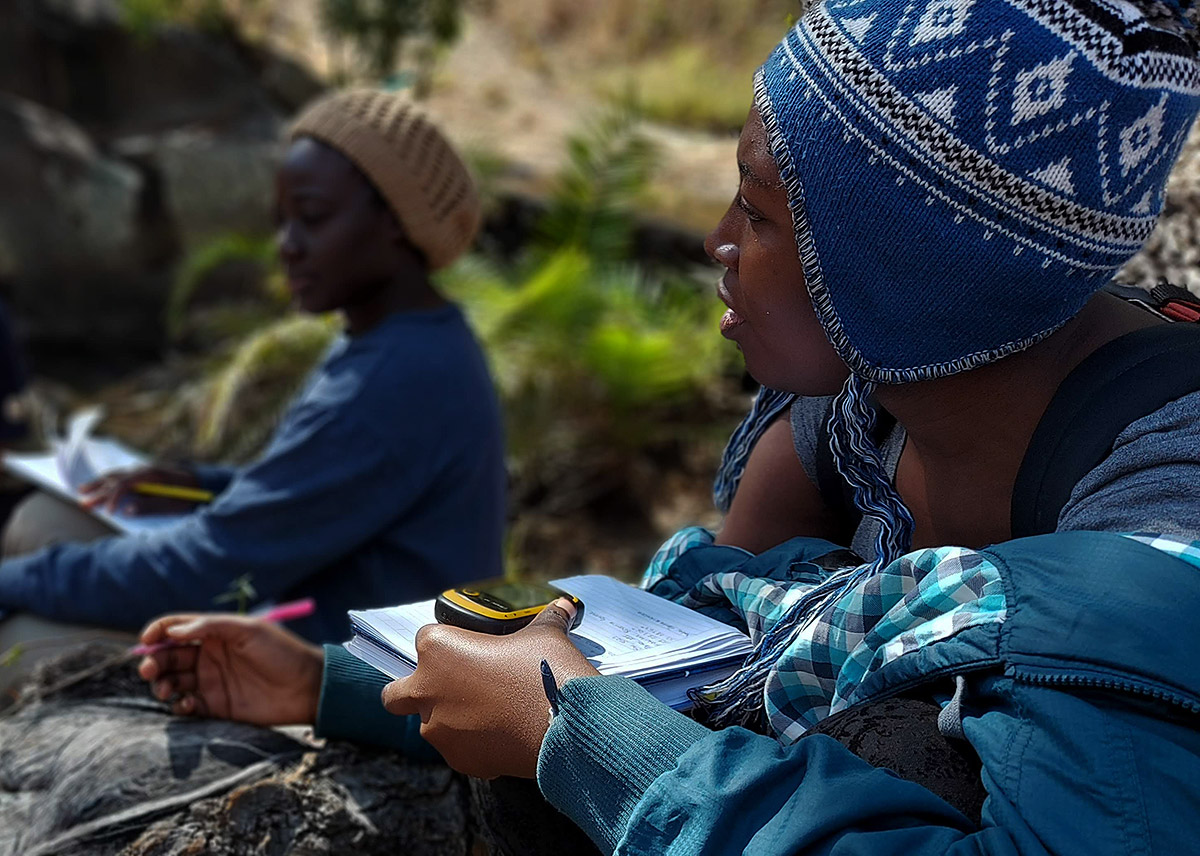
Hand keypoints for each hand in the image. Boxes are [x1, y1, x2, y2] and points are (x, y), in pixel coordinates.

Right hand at [81, 464, 201, 515]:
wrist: (203, 483)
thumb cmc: (189, 495)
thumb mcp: (173, 504)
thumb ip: (149, 506)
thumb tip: (126, 510)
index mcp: (151, 474)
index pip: (124, 484)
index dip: (114, 499)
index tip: (109, 513)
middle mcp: (144, 469)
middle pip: (115, 479)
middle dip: (98, 492)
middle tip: (83, 504)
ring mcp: (144, 470)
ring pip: (116, 475)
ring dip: (99, 484)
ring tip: (81, 490)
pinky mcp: (144, 475)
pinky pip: (122, 476)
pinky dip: (108, 481)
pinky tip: (99, 485)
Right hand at [137, 614, 323, 725]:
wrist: (307, 688)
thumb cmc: (282, 653)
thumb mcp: (250, 631)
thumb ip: (211, 627)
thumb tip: (174, 631)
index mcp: (215, 633)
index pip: (176, 628)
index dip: (158, 632)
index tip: (146, 640)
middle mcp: (208, 656)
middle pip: (168, 656)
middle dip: (153, 661)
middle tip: (148, 670)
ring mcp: (210, 681)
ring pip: (172, 681)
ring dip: (161, 684)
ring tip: (166, 689)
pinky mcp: (215, 706)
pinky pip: (186, 706)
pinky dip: (179, 705)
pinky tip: (187, 704)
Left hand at [382, 598, 599, 779]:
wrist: (565, 726)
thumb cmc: (547, 672)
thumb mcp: (545, 635)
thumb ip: (544, 619)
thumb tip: (562, 607)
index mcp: (438, 649)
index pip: (425, 638)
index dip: (447, 642)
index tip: (467, 648)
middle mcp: (427, 690)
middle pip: (396, 692)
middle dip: (414, 690)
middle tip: (449, 686)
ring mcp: (439, 730)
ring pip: (429, 724)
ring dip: (449, 718)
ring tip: (490, 712)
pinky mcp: (459, 760)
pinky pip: (458, 748)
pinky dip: (473, 743)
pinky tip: (503, 734)